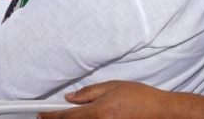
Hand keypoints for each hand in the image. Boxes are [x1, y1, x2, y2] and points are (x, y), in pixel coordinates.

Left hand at [37, 81, 177, 118]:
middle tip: (56, 114)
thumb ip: (89, 93)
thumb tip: (71, 97)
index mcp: (99, 113)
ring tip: (80, 114)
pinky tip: (92, 117)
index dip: (50, 116)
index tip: (41, 114)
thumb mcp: (113, 87)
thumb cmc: (141, 98)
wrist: (162, 112)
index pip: (66, 117)